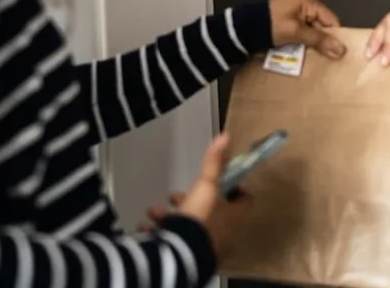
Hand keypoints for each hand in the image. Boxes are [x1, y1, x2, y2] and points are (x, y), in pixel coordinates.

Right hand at [145, 133, 249, 257]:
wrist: (181, 254)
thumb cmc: (199, 218)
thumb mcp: (207, 184)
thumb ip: (214, 162)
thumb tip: (226, 136)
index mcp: (232, 216)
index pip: (243, 201)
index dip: (233, 190)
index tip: (220, 181)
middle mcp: (221, 232)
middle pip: (211, 213)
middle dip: (191, 201)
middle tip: (176, 195)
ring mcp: (204, 245)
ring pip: (189, 226)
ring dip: (171, 216)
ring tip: (154, 210)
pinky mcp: (187, 255)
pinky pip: (173, 241)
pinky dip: (160, 232)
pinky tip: (146, 226)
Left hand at [268, 0, 345, 58]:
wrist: (244, 28)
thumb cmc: (271, 26)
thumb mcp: (296, 32)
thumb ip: (319, 40)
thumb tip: (341, 50)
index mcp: (308, 0)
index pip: (330, 19)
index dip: (335, 35)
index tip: (339, 53)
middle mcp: (304, 3)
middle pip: (322, 25)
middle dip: (323, 40)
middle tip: (328, 59)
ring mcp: (296, 12)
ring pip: (313, 30)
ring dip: (313, 43)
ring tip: (318, 59)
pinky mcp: (289, 21)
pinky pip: (304, 32)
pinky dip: (305, 41)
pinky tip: (306, 53)